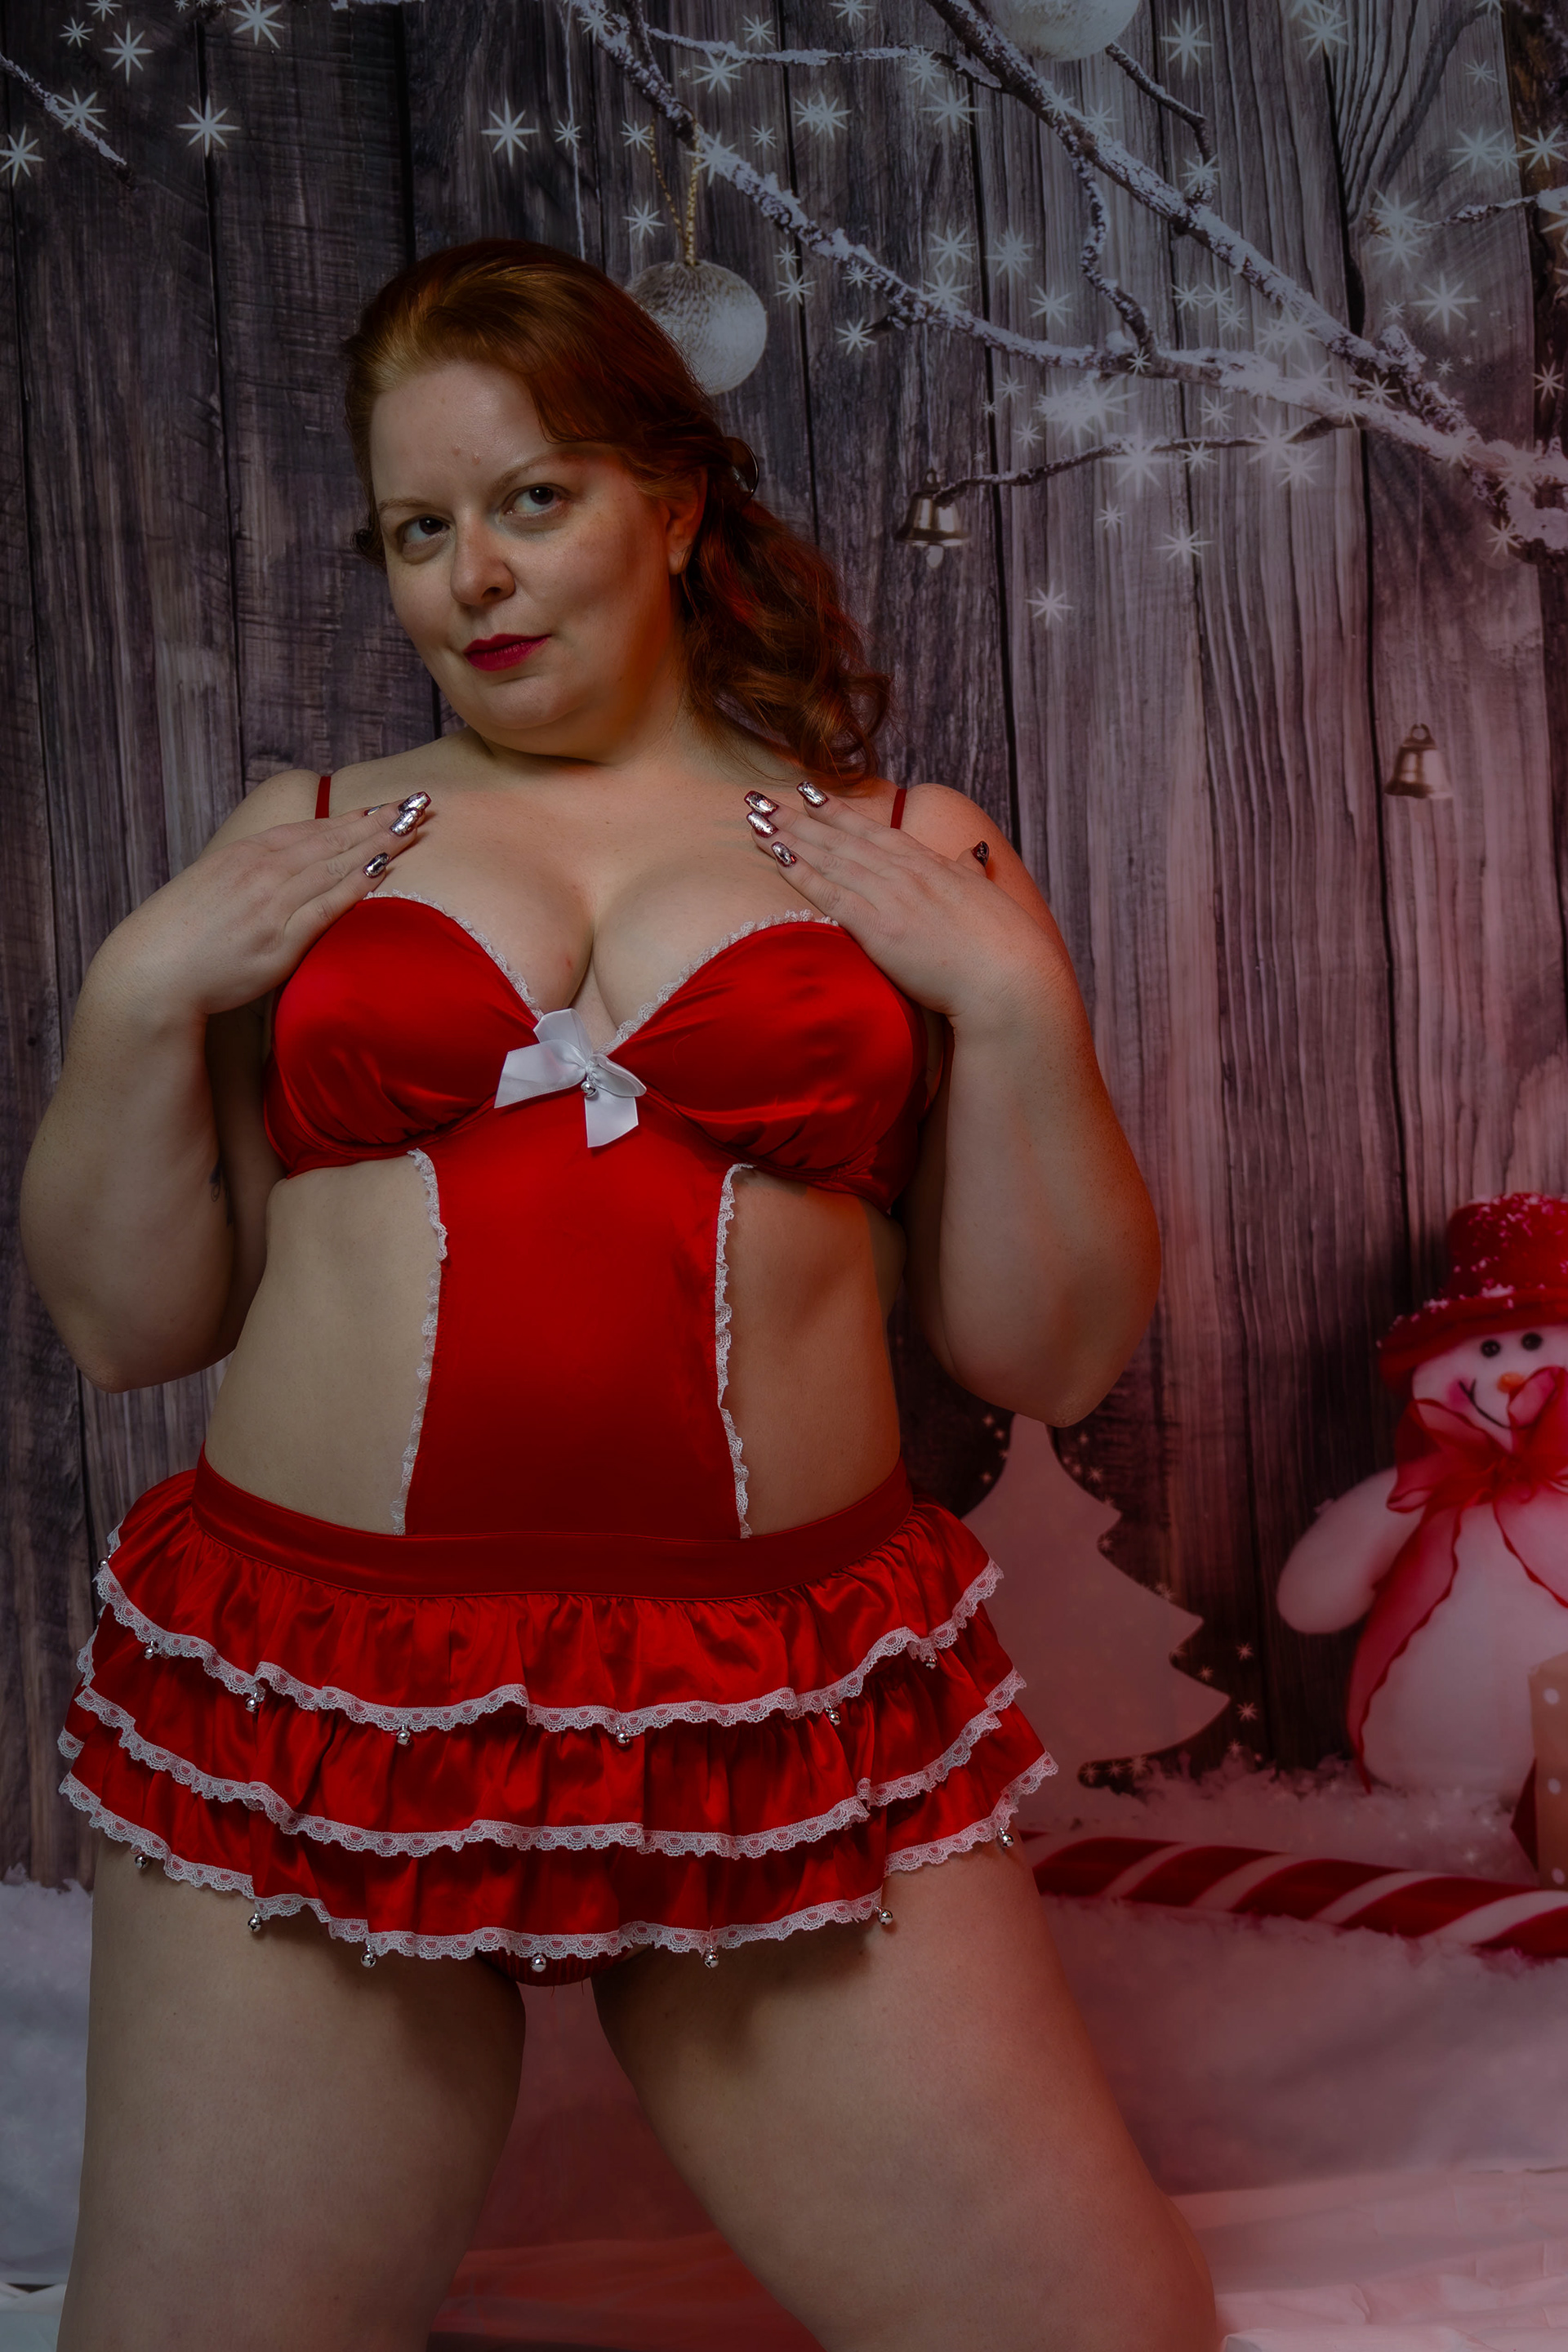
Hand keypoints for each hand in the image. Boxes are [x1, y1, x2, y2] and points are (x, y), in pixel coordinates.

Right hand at [100, 798, 429, 1022]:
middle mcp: (262, 872)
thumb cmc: (181, 935)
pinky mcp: (280, 940)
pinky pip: (326, 906)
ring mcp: (272, 904)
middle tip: (416, 804)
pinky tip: (382, 869)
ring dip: (377, 843)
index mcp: (245, 856)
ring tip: (412, 827)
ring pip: (334, 865)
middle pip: (330, 840)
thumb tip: (278, 873)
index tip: (382, 807)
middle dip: (377, 821)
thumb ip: (248, 876)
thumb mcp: (212, 888)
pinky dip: (356, 884)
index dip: (350, 818)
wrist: (152, 970)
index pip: (309, 830)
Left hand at [746, 788, 1057, 1026]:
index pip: (874, 831)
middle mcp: (906, 873)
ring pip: (830, 858)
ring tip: (756, 819)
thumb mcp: (986, 897)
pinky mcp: (880, 928)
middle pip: (842, 838)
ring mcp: (892, 897)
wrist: (1009, 978)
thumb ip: (969, 873)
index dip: (838, 811)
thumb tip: (971, 854)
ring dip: (790, 835)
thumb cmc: (1004, 945)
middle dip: (798, 816)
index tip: (809, 793)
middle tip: (760, 797)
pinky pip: (832, 894)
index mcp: (931, 865)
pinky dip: (802, 872)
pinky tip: (777, 856)